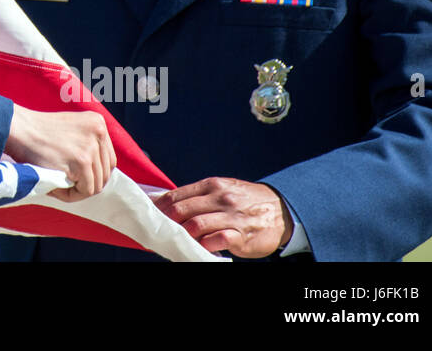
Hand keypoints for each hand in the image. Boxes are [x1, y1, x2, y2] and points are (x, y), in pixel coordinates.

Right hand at [4, 105, 115, 200]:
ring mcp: (91, 146)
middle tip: (65, 184)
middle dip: (86, 183)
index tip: (76, 177)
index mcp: (97, 122)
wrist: (18, 129)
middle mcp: (99, 131)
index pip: (108, 159)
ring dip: (77, 190)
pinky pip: (85, 190)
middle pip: (105, 173)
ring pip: (97, 184)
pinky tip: (55, 188)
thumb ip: (86, 143)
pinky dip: (71, 195)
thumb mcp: (70, 128)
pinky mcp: (82, 161)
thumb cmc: (36, 132)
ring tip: (58, 185)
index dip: (93, 173)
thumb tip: (98, 173)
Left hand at [154, 177, 292, 257]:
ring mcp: (231, 217)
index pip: (177, 195)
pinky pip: (216, 240)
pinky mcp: (241, 235)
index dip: (159, 206)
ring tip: (176, 239)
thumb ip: (198, 196)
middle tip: (158, 230)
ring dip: (182, 235)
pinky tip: (200, 246)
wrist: (281, 210)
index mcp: (212, 185)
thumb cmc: (245, 200)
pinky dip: (204, 245)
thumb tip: (167, 203)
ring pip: (195, 226)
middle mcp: (221, 198)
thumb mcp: (223, 189)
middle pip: (182, 210)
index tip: (150, 214)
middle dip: (166, 221)